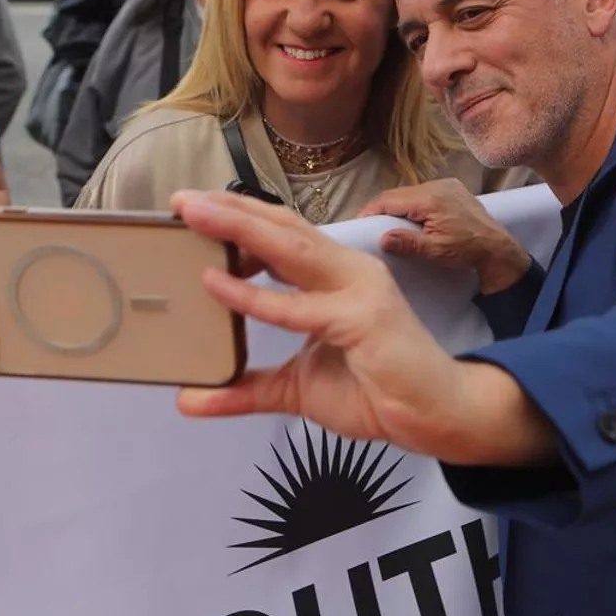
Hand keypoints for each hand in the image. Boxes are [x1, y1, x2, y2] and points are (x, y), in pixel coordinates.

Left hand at [169, 191, 498, 460]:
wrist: (435, 416)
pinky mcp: (362, 320)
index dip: (241, 217)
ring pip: (291, 249)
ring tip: (194, 215)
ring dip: (239, 229)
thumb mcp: (294, 389)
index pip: (284, 234)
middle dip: (230, 210)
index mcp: (336, 276)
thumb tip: (187, 399)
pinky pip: (299, 307)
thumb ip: (244, 389)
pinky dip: (256, 295)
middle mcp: (348, 271)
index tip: (193, 209)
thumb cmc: (375, 391)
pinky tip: (217, 283)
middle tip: (180, 200)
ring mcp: (358, 290)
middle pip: (283, 228)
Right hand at [358, 179, 532, 294]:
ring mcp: (447, 185)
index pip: (389, 199)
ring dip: (399, 206)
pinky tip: (411, 218)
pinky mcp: (453, 189)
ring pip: (411, 193)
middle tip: (370, 226)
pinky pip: (425, 193)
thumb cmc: (467, 251)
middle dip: (382, 209)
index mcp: (430, 199)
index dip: (371, 210)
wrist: (497, 248)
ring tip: (388, 224)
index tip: (359, 223)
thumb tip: (382, 238)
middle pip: (398, 194)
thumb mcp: (435, 251)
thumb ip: (408, 243)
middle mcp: (437, 186)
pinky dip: (414, 203)